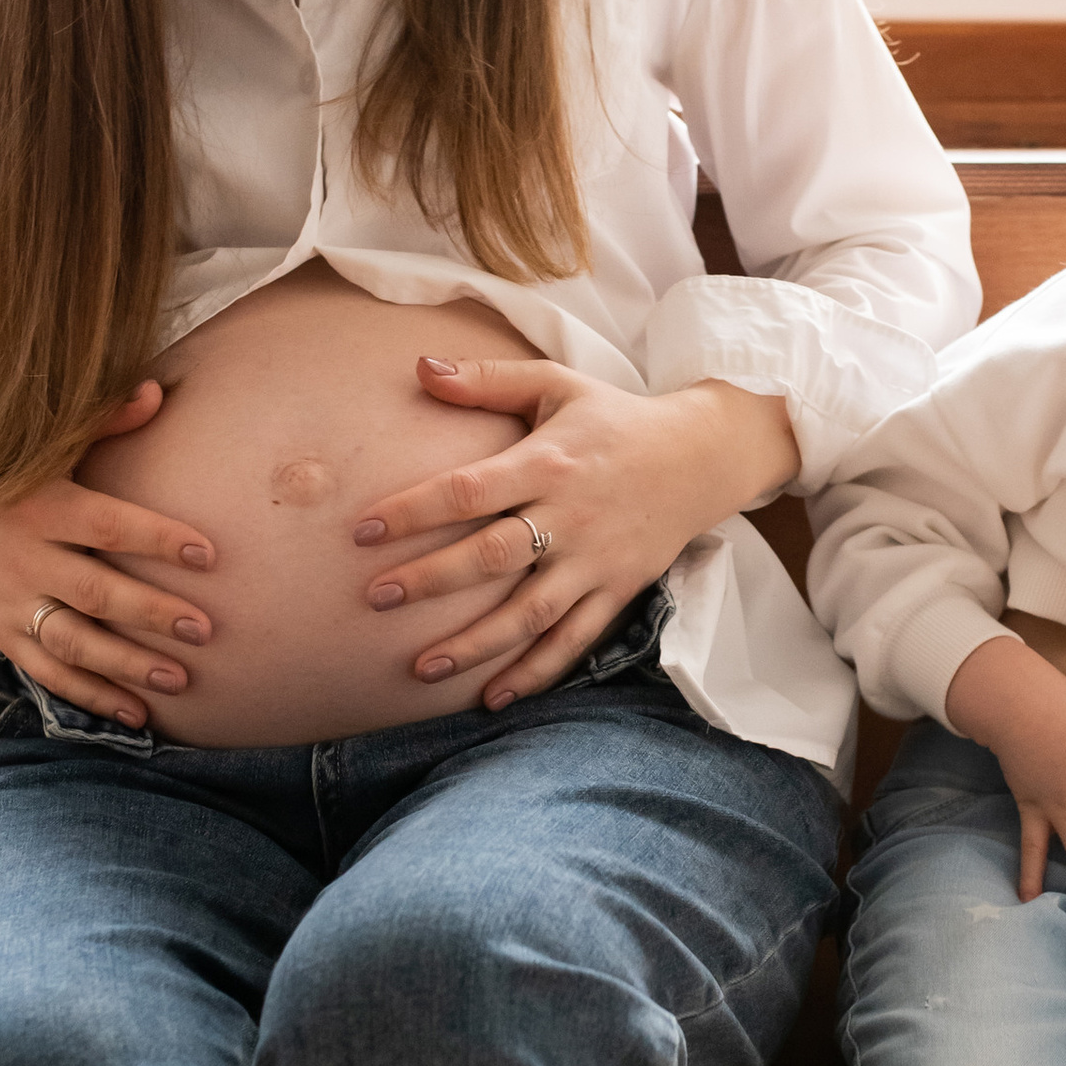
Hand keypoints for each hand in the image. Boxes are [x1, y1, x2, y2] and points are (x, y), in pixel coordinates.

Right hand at [0, 383, 217, 728]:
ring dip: (126, 665)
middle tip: (205, 630)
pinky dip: (89, 697)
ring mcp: (11, 601)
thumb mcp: (37, 442)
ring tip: (180, 680)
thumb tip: (155, 393)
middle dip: (151, 614)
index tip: (207, 552)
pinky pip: (47, 671)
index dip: (156, 538)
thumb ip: (100, 422)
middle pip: (96, 593)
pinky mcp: (0, 631)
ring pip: (74, 642)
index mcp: (41, 506)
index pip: (108, 525)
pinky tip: (136, 715)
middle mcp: (26, 559)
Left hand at [352, 359, 797, 707]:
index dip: (415, 510)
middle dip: (432, 580)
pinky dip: (536, 672)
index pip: (470, 490)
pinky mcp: (618, 590)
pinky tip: (493, 698)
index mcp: (548, 463)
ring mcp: (595, 560)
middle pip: (493, 556)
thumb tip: (420, 367)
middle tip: (374, 598)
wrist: (702, 456)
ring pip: (531, 612)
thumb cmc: (614, 418)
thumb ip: (487, 379)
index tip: (362, 531)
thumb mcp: (556, 384)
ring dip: (477, 644)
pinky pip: (574, 640)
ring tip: (422, 668)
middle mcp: (570, 516)